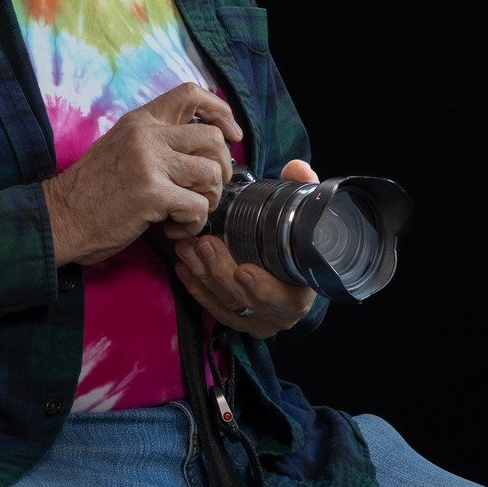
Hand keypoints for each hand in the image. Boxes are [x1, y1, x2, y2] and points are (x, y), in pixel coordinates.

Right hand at [41, 83, 241, 266]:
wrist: (61, 217)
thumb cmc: (91, 189)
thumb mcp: (120, 146)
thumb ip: (154, 139)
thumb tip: (198, 147)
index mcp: (140, 120)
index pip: (190, 94)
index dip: (220, 110)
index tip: (231, 133)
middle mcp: (147, 135)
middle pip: (212, 138)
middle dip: (222, 168)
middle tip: (208, 189)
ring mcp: (149, 163)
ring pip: (211, 174)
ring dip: (209, 200)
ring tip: (189, 212)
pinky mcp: (152, 194)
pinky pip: (198, 206)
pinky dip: (194, 223)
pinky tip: (176, 229)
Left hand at [167, 158, 319, 335]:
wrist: (294, 278)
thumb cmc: (298, 245)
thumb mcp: (305, 219)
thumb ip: (303, 192)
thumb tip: (297, 168)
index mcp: (300, 292)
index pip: (286, 299)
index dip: (264, 288)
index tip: (244, 270)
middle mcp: (278, 312)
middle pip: (246, 299)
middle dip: (221, 271)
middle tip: (204, 244)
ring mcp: (254, 319)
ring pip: (224, 302)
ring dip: (202, 274)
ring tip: (186, 248)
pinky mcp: (233, 318)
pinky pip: (211, 306)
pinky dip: (195, 287)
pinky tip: (182, 267)